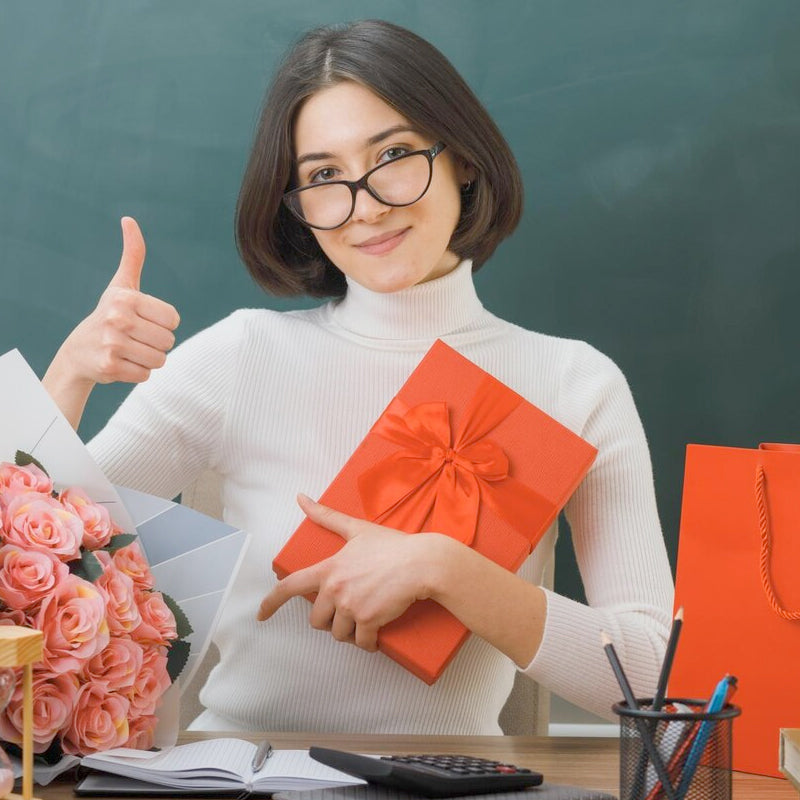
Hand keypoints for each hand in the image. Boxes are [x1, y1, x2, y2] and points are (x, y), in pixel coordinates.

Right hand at [59, 216, 180, 385]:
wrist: (79, 351)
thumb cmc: (109, 313)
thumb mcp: (122, 284)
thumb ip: (133, 254)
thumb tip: (129, 219)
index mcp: (126, 298)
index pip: (174, 319)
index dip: (163, 323)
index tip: (143, 320)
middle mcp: (117, 319)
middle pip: (169, 341)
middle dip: (157, 342)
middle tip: (135, 337)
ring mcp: (112, 344)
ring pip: (160, 360)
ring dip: (149, 358)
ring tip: (130, 350)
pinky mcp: (110, 367)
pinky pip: (146, 375)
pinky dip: (138, 372)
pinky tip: (122, 362)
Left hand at [257, 494, 444, 651]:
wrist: (421, 563)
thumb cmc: (392, 546)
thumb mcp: (356, 529)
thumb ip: (326, 516)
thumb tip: (301, 497)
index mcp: (329, 569)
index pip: (290, 587)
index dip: (271, 602)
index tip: (261, 614)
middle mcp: (335, 589)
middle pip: (317, 619)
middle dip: (330, 619)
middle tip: (347, 612)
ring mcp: (351, 607)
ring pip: (338, 633)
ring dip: (350, 632)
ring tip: (363, 621)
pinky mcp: (369, 621)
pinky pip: (362, 643)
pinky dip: (367, 643)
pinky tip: (373, 638)